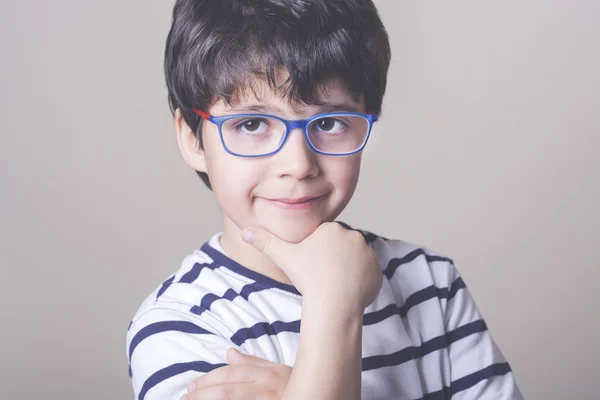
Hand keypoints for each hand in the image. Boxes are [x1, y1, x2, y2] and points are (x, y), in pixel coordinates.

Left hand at [183, 348, 291, 399]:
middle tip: (186, 397)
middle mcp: (267, 389)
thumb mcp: (278, 372)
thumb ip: (253, 363)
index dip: (209, 379)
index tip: (191, 385)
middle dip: (203, 394)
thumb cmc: (296, 386)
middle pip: (228, 391)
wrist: (316, 394)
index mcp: (267, 374)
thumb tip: (229, 353)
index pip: (231, 374)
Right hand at [242, 222, 381, 310]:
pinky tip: (347, 290)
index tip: (312, 268)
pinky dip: (358, 281)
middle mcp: (353, 235)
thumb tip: (244, 231)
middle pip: (339, 249)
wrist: (333, 303)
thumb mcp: (283, 257)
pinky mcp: (377, 269)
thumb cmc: (308, 278)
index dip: (316, 255)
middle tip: (322, 277)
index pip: (323, 240)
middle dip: (332, 260)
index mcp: (332, 228)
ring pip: (353, 260)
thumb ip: (265, 241)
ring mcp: (368, 253)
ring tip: (334, 284)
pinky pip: (366, 273)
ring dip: (346, 269)